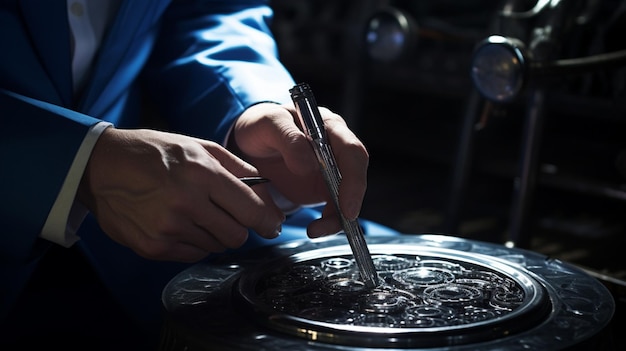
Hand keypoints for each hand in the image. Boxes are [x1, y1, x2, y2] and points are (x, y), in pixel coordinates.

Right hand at [78, 128, 284, 261]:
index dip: (268, 220)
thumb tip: (265, 188)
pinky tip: (180, 223)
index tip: (273, 224)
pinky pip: (193, 254)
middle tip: (228, 214)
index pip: (251, 209)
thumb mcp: (197, 145)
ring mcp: (169, 229)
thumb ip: (236, 166)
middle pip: (237, 235)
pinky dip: (194, 242)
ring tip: (195, 213)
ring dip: (215, 233)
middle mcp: (187, 204)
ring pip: (216, 246)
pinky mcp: (154, 247)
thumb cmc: (152, 152)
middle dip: (240, 227)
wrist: (100, 168)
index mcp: (202, 174)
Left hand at [231, 102, 368, 237]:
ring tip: (317, 229)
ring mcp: (332, 169)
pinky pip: (334, 207)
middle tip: (343, 219)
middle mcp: (336, 147)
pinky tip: (316, 229)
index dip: (353, 178)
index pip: (351, 150)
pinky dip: (328, 221)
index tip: (345, 202)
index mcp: (328, 126)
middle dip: (351, 199)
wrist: (250, 144)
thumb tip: (309, 165)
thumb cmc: (261, 127)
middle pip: (356, 174)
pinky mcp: (324, 188)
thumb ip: (289, 139)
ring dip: (338, 216)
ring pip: (348, 195)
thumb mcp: (268, 124)